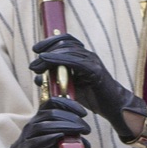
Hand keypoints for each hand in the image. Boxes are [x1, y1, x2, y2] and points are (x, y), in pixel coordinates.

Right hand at [0, 98, 89, 147]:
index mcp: (40, 120)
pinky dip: (48, 138)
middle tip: (86, 128)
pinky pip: (35, 142)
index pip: (52, 103)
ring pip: (43, 126)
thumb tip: (88, 145)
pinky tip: (60, 137)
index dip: (69, 104)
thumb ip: (70, 143)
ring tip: (79, 132)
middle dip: (72, 118)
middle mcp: (32, 125)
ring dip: (64, 126)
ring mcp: (27, 137)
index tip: (84, 113)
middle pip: (51, 113)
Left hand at [28, 33, 142, 141]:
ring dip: (48, 57)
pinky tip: (47, 62)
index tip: (36, 49)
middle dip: (45, 49)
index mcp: (83, 56)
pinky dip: (58, 59)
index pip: (65, 40)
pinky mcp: (94, 70)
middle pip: (64, 42)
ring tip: (36, 67)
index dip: (49, 41)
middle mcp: (88, 55)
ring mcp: (92, 61)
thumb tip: (37, 78)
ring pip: (68, 50)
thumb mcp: (70, 88)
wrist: (113, 107)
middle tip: (33, 64)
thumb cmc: (92, 97)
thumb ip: (55, 81)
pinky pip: (74, 61)